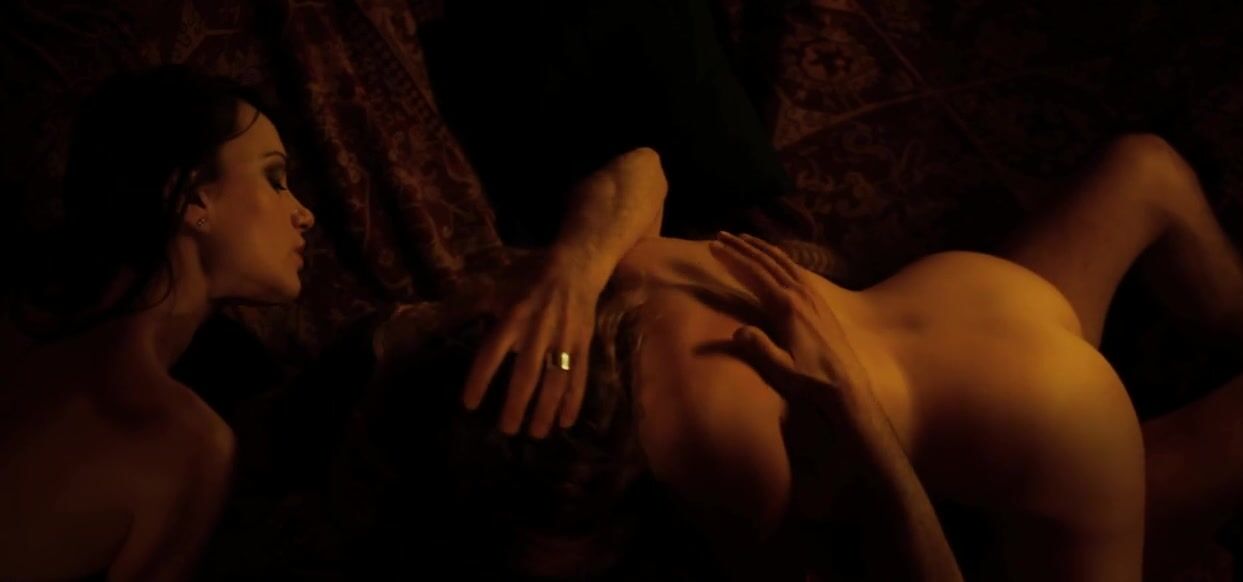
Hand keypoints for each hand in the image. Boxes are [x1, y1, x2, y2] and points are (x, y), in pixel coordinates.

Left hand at [461, 251, 602, 438]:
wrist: (575, 267)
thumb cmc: (530, 280)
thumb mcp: (498, 289)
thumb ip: (475, 308)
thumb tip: (441, 320)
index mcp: (512, 319)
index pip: (491, 354)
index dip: (479, 380)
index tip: (469, 405)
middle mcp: (536, 332)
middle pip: (525, 375)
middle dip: (517, 405)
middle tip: (508, 430)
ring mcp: (562, 340)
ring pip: (554, 381)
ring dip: (545, 410)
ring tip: (537, 434)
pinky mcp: (582, 345)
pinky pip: (578, 377)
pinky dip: (573, 400)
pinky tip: (566, 422)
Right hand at [708, 231, 872, 517]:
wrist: (846, 384)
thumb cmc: (811, 379)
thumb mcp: (782, 369)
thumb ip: (759, 349)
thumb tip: (738, 331)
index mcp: (787, 307)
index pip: (754, 275)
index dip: (733, 259)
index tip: (714, 247)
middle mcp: (800, 294)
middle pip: (766, 262)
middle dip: (742, 247)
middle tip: (720, 235)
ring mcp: (812, 295)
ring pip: (782, 262)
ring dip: (761, 248)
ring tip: (743, 237)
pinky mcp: (819, 301)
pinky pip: (796, 270)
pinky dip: (780, 257)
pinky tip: (775, 255)